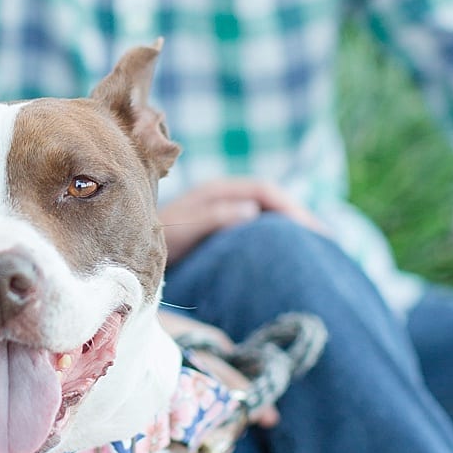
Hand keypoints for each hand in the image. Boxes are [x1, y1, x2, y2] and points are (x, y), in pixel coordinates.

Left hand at [160, 178, 322, 262]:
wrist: (126, 255)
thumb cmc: (151, 241)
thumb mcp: (181, 229)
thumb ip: (213, 217)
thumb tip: (251, 210)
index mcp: (218, 192)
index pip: (265, 191)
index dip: (290, 208)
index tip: (310, 231)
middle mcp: (224, 199)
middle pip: (273, 203)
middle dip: (300, 220)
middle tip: (326, 245)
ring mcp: (225, 215)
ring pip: (269, 218)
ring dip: (292, 232)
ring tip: (316, 254)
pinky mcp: (223, 234)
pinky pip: (258, 232)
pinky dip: (278, 242)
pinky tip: (290, 262)